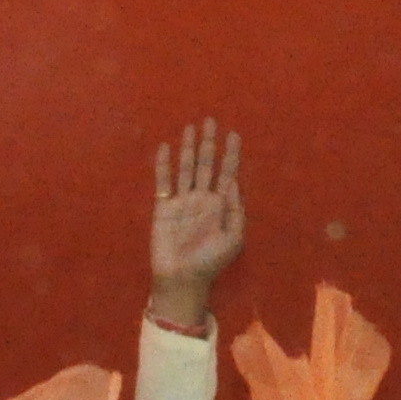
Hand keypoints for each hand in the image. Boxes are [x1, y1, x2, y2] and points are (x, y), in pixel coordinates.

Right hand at [147, 119, 245, 328]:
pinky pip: (164, 182)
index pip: (227, 174)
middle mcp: (202, 199)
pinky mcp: (164, 208)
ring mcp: (182, 202)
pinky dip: (164, 165)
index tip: (234, 134)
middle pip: (207, 165)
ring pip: (186, 168)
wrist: (182, 279)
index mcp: (221, 206)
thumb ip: (236, 211)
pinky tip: (165, 148)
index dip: (231, 154)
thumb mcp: (233, 239)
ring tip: (191, 128)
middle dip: (209, 144)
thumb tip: (233, 183)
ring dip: (189, 148)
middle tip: (211, 121)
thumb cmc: (210, 262)